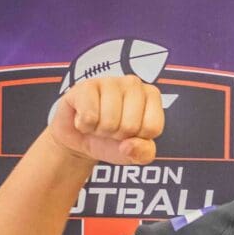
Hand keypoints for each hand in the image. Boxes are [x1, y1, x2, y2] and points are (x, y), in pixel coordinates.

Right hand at [47, 75, 163, 165]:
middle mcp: (133, 83)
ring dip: (101, 130)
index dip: (138, 138)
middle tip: (111, 127)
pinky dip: (85, 126)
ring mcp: (108, 81)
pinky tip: (84, 117)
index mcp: (152, 95)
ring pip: (109, 121)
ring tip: (98, 122)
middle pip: (130, 126)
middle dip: (118, 134)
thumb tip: (129, 146)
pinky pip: (89, 117)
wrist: (81, 139)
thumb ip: (144, 153)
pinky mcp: (84, 86)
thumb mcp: (135, 153)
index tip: (130, 132)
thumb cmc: (113, 140)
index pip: (152, 127)